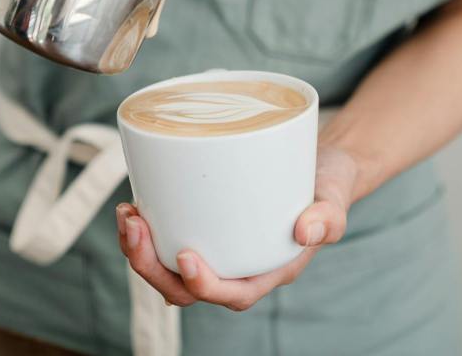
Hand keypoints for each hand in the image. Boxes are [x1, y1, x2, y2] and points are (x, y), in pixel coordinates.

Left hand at [117, 145, 359, 310]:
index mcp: (269, 271)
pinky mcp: (203, 227)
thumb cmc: (327, 186)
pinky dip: (147, 230)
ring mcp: (218, 249)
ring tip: (127, 215)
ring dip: (140, 250)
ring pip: (169, 270)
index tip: (184, 257)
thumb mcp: (334, 198)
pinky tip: (134, 205)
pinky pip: (167, 242)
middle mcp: (238, 267)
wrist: (319, 166)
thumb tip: (305, 230)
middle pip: (187, 289)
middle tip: (135, 228)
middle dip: (152, 266)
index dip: (204, 285)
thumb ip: (327, 217)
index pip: (232, 294)